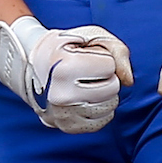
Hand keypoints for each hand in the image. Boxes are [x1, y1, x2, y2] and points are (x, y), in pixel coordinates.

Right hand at [0, 16, 133, 132]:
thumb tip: (129, 81)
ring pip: (109, 106)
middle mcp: (61, 94)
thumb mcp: (89, 36)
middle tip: (90, 71)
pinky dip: (102, 110)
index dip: (103, 59)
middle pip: (112, 88)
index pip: (109, 67)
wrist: (32, 64)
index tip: (87, 57)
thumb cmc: (65, 47)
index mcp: (63, 67)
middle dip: (107, 77)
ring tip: (89, 83)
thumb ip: (116, 51)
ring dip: (106, 94)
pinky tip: (90, 98)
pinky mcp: (66, 126)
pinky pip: (100, 122)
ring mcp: (62, 113)